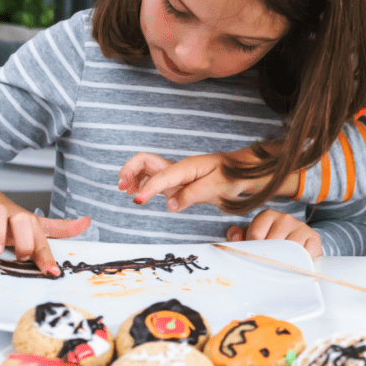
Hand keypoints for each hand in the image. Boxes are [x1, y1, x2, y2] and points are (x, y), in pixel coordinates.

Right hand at [0, 180, 90, 275]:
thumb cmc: (7, 217)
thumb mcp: (33, 224)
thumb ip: (59, 228)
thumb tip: (86, 222)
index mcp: (27, 222)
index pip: (42, 238)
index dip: (47, 256)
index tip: (52, 272)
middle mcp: (10, 217)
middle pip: (23, 220)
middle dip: (24, 240)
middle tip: (21, 256)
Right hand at [119, 149, 294, 211]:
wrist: (243, 173)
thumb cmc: (232, 177)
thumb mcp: (217, 188)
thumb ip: (192, 195)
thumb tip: (170, 204)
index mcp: (187, 168)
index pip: (162, 177)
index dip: (148, 188)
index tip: (137, 200)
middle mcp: (178, 168)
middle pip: (145, 161)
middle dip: (129, 171)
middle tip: (122, 188)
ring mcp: (176, 174)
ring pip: (146, 168)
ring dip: (132, 176)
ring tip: (125, 191)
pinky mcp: (177, 181)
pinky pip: (153, 178)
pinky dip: (142, 183)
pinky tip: (139, 194)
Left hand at [225, 209, 322, 258]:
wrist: (300, 246)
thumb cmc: (272, 244)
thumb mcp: (253, 238)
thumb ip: (238, 236)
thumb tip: (236, 238)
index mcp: (268, 215)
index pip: (255, 234)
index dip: (253, 250)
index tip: (254, 258)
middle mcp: (285, 218)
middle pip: (272, 243)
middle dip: (268, 257)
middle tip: (267, 266)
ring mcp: (301, 227)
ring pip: (288, 250)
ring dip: (284, 262)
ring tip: (281, 267)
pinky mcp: (314, 238)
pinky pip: (305, 255)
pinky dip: (300, 264)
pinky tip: (295, 266)